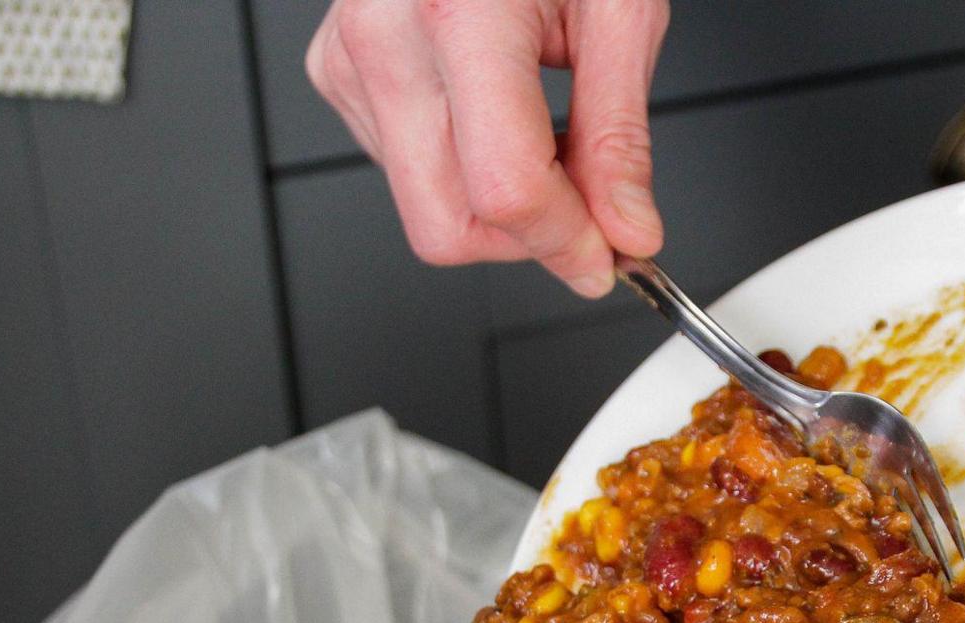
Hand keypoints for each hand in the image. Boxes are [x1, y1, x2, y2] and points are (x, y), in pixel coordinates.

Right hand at [306, 0, 669, 296]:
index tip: (611, 255)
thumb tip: (628, 228)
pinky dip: (462, 164)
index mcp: (458, 13)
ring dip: (497, 201)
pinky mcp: (337, 71)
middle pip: (447, 225)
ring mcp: (348, 58)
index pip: (505, 189)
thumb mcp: (617, 8)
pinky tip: (498, 111)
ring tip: (544, 126)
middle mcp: (385, 39)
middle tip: (588, 210)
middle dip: (528, 240)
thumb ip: (620, 134)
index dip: (568, 243)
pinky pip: (401, 168)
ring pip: (424, 207)